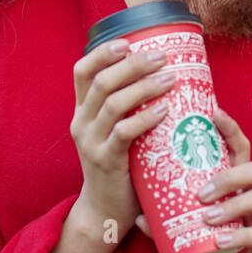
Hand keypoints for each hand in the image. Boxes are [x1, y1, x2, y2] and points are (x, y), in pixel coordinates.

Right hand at [70, 38, 178, 239]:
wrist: (106, 210)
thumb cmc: (121, 165)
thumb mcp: (114, 132)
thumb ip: (127, 109)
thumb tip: (164, 76)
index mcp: (82, 111)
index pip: (82, 71)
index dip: (102, 53)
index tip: (127, 42)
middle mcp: (81, 123)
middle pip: (102, 81)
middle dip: (133, 64)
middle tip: (162, 57)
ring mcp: (91, 142)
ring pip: (113, 103)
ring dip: (144, 87)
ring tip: (170, 79)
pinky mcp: (106, 161)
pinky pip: (124, 133)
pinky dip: (145, 118)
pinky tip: (164, 110)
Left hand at [134, 107, 251, 252]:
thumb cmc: (224, 248)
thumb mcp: (196, 231)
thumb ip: (171, 221)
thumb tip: (138, 214)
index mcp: (238, 185)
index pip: (238, 149)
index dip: (230, 128)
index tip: (213, 112)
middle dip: (227, 175)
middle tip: (201, 192)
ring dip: (232, 204)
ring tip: (207, 216)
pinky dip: (238, 237)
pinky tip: (219, 242)